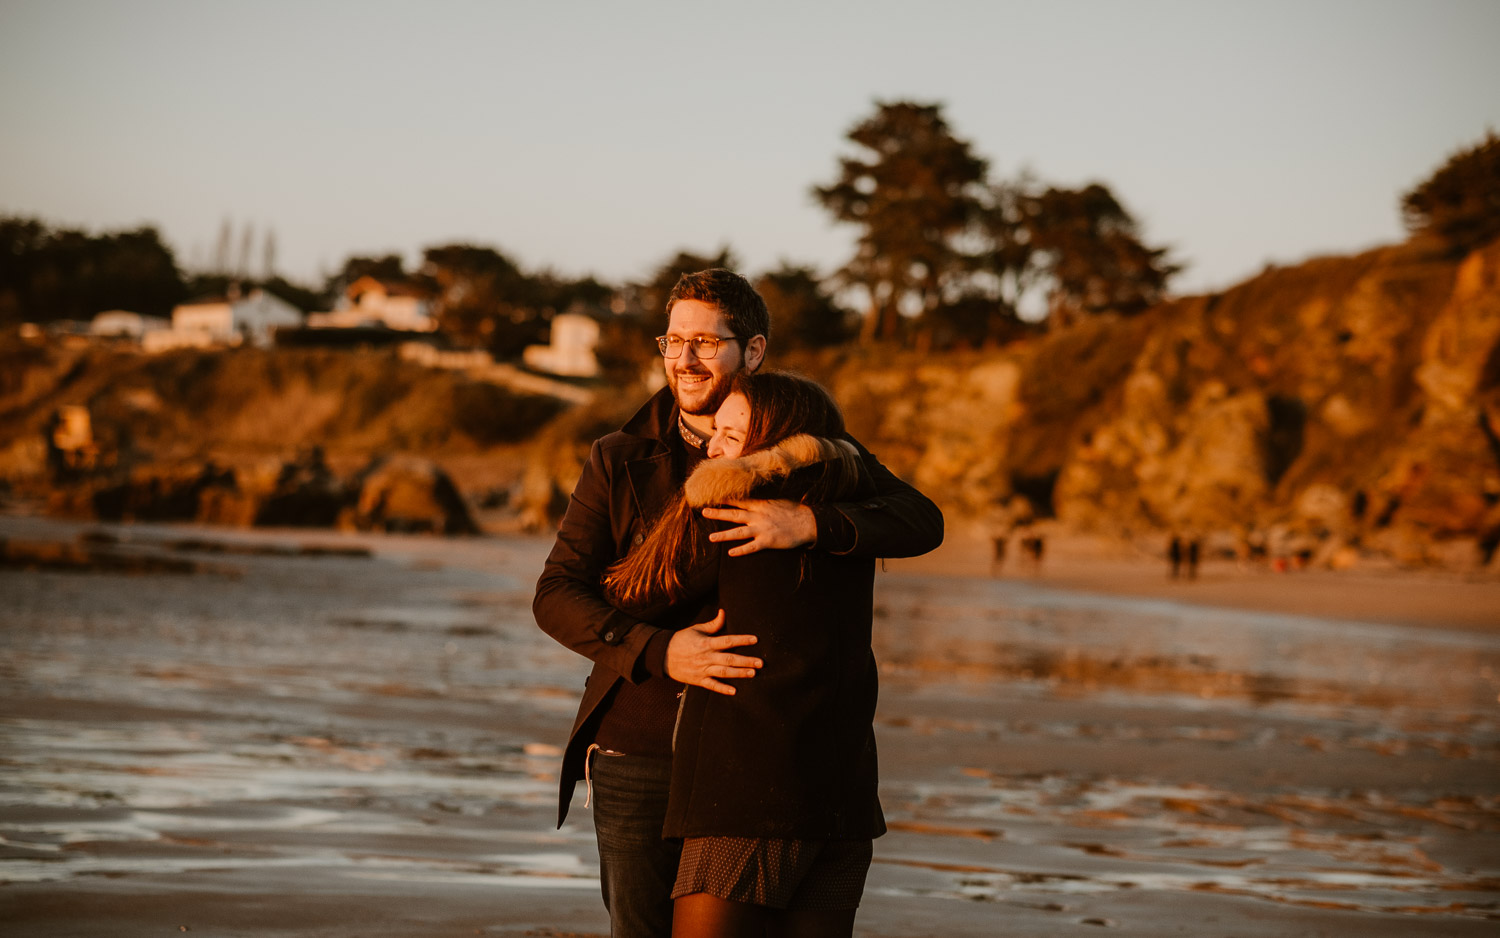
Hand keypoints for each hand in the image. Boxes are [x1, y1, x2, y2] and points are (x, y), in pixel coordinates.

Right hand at [665, 610, 760, 695]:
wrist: (662, 655)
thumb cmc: (681, 640)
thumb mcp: (696, 629)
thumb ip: (713, 624)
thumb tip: (724, 612)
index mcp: (706, 643)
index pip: (727, 640)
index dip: (742, 640)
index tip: (755, 640)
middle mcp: (706, 657)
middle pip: (729, 659)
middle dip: (746, 661)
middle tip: (760, 662)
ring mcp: (702, 670)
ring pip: (724, 672)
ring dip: (739, 673)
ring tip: (753, 673)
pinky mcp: (698, 680)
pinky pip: (712, 686)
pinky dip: (722, 689)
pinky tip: (734, 691)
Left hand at [702, 499, 816, 556]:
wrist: (808, 522)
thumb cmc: (795, 511)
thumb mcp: (778, 500)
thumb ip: (765, 500)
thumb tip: (755, 497)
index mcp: (761, 504)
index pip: (739, 499)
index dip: (725, 498)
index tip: (712, 495)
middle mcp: (759, 516)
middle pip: (734, 514)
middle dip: (718, 513)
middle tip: (704, 512)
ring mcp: (762, 529)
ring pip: (739, 532)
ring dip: (724, 535)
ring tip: (710, 538)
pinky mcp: (768, 541)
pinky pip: (751, 547)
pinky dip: (741, 550)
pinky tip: (730, 553)